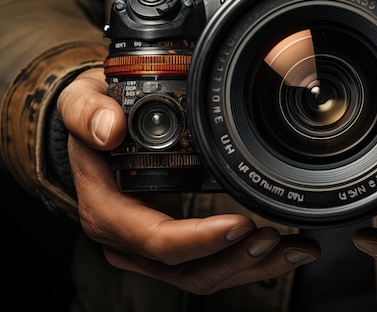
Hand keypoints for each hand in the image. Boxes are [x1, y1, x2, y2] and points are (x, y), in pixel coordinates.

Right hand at [57, 68, 318, 293]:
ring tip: (294, 247)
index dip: (202, 239)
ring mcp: (152, 248)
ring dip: (253, 264)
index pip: (158, 241)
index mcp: (108, 213)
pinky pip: (213, 263)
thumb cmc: (92, 122)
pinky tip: (285, 249)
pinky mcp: (174, 245)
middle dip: (237, 258)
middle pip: (189, 270)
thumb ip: (87, 112)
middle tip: (277, 236)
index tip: (241, 222)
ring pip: (206, 274)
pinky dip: (250, 258)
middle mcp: (129, 240)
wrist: (96, 136)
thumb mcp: (80, 103)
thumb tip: (109, 129)